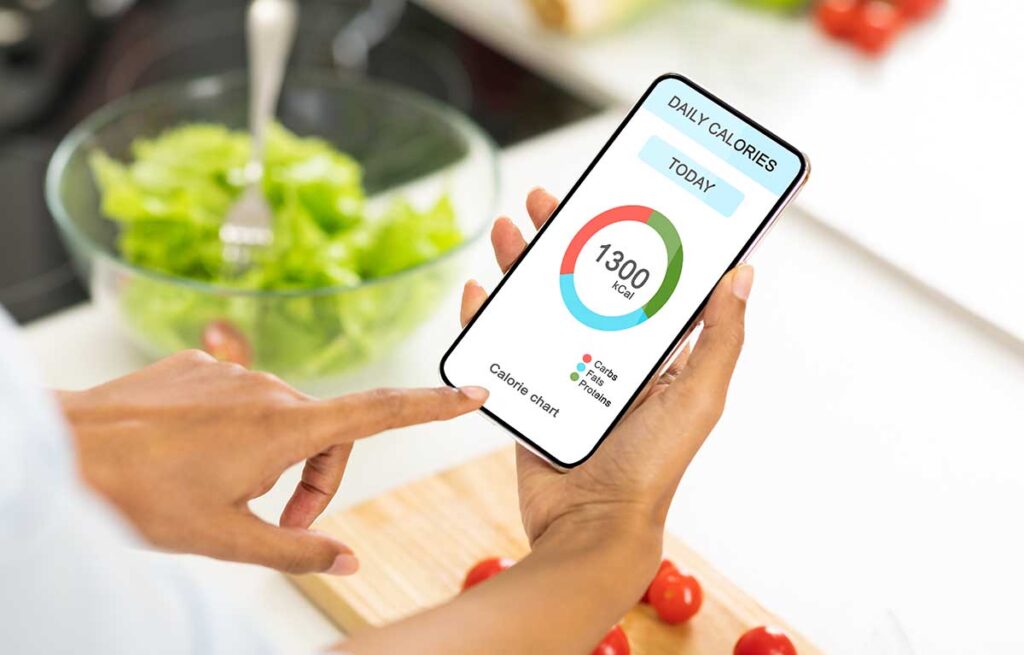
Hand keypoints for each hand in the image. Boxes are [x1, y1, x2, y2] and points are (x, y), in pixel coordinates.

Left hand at [59, 351, 485, 573]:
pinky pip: (242, 397)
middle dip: (317, 479)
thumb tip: (349, 560)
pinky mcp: (201, 365)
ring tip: (227, 492)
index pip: (378, 412)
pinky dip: (239, 432)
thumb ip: (296, 551)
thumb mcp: (227, 540)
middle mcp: (266, 388)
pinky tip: (197, 458)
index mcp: (283, 427)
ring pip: (283, 416)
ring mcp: (231, 371)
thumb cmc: (140, 496)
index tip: (472, 392)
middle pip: (328, 432)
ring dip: (275, 458)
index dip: (432, 406)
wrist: (65, 450)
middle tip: (282, 523)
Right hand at [461, 189, 752, 550]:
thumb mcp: (698, 397)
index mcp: (652, 355)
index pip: (638, 282)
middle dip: (561, 239)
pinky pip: (502, 349)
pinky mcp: (528, 396)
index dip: (624, 239)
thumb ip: (721, 337)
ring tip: (504, 230)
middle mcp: (608, 359)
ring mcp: (564, 376)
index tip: (612, 201)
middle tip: (544, 202)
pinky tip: (478, 292)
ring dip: (519, 266)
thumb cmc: (652, 469)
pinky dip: (486, 319)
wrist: (590, 528)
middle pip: (580, 283)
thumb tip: (742, 274)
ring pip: (537, 307)